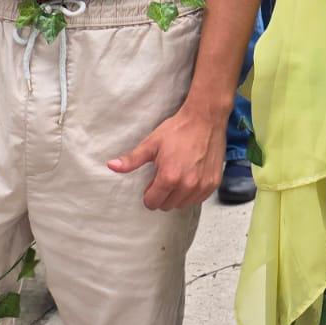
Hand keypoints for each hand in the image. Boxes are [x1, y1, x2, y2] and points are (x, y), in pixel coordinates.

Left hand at [108, 104, 225, 210]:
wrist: (206, 118)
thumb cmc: (179, 129)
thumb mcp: (151, 143)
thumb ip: (132, 159)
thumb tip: (111, 166)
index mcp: (169, 177)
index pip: (153, 203)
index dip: (149, 194)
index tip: (152, 182)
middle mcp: (187, 185)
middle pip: (167, 206)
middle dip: (163, 195)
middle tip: (166, 176)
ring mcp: (202, 185)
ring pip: (183, 204)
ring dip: (178, 195)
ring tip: (179, 175)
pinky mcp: (214, 183)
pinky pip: (198, 199)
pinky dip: (193, 192)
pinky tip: (191, 176)